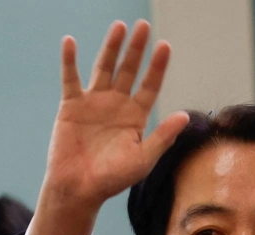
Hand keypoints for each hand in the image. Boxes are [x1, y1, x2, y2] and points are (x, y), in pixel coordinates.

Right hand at [33, 20, 189, 234]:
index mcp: (136, 117)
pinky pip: (70, 79)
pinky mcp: (71, 106)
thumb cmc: (113, 178)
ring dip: (111, 47)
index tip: (165, 46)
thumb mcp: (143, 158)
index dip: (157, 66)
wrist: (80, 189)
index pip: (150, 85)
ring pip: (104, 68)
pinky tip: (70, 42)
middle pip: (129, 70)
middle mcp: (117, 105)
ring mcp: (94, 103)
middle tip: (144, 26)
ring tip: (120, 26)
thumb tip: (185, 115)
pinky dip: (69, 61)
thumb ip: (162, 136)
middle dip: (137, 49)